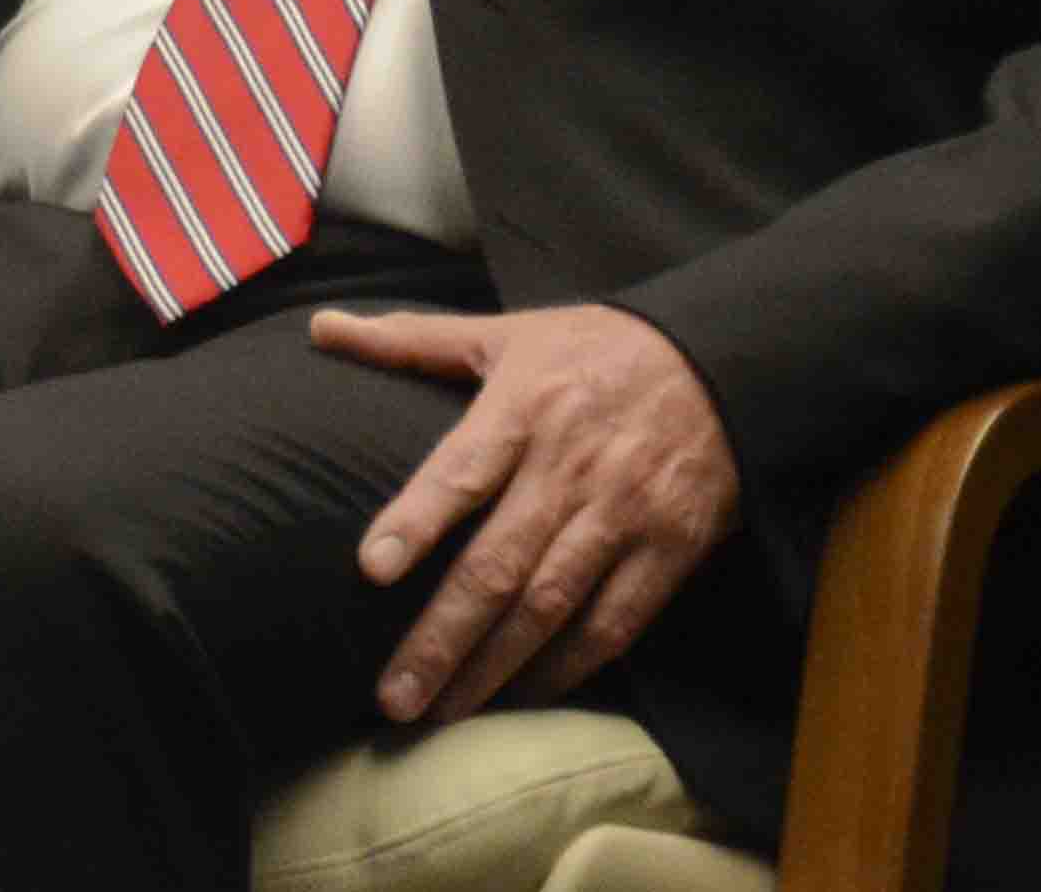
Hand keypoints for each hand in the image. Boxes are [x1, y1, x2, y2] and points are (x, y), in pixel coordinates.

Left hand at [314, 301, 739, 722]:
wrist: (720, 365)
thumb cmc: (594, 350)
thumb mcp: (505, 333)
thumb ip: (411, 340)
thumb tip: (320, 327)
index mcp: (523, 410)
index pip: (461, 470)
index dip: (417, 519)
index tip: (370, 568)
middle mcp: (569, 470)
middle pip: (499, 564)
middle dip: (442, 635)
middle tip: (393, 695)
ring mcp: (622, 516)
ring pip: (550, 606)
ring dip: (495, 667)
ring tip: (442, 712)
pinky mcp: (668, 551)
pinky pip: (613, 622)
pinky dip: (568, 666)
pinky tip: (521, 696)